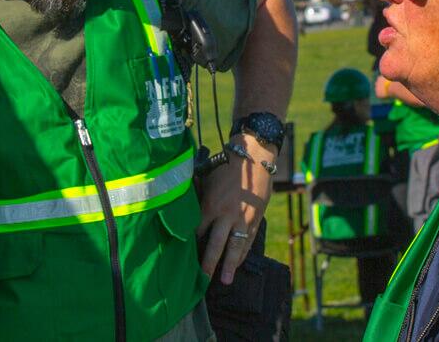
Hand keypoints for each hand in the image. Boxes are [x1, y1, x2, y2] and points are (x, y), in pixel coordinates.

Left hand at [198, 135, 272, 284]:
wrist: (254, 157)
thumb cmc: (226, 166)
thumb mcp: (207, 179)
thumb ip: (198, 197)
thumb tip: (183, 206)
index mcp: (211, 205)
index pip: (198, 231)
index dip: (192, 244)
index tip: (184, 257)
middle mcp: (226, 215)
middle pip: (215, 244)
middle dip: (209, 263)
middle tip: (203, 280)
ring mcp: (243, 219)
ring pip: (235, 247)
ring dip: (229, 265)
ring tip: (225, 281)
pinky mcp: (255, 219)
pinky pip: (248, 241)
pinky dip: (242, 254)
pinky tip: (237, 264)